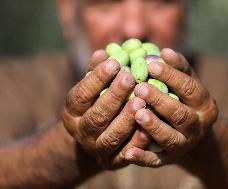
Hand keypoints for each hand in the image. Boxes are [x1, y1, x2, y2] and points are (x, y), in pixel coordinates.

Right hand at [62, 50, 149, 169]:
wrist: (95, 139)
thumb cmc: (98, 104)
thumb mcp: (92, 89)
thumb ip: (97, 73)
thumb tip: (104, 52)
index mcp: (72, 112)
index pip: (81, 94)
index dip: (97, 78)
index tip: (116, 63)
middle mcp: (81, 131)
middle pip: (96, 116)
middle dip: (114, 96)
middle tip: (131, 78)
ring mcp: (96, 149)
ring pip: (110, 137)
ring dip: (125, 119)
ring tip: (140, 101)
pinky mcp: (111, 162)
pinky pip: (124, 155)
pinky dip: (136, 142)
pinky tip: (148, 128)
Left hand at [124, 49, 217, 166]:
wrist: (187, 131)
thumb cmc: (181, 98)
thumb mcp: (184, 81)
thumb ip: (176, 67)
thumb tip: (162, 51)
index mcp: (204, 104)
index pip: (190, 88)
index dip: (171, 76)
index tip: (151, 64)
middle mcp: (198, 126)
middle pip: (181, 115)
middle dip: (160, 101)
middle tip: (140, 87)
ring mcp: (184, 145)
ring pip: (170, 138)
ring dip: (153, 126)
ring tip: (137, 112)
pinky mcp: (169, 159)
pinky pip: (156, 161)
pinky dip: (142, 158)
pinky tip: (128, 152)